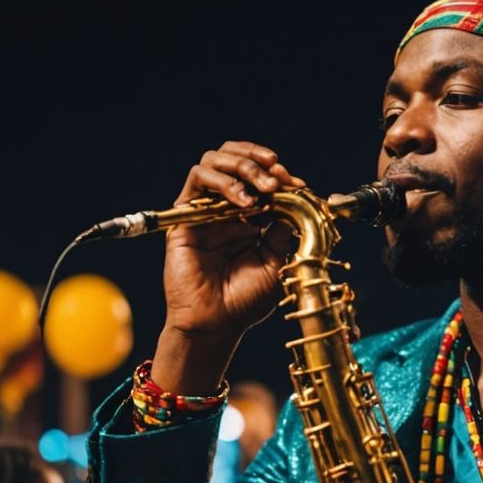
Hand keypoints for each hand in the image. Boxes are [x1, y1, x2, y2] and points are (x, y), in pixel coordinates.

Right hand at [161, 141, 305, 342]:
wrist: (216, 323)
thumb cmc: (246, 299)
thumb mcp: (278, 261)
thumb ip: (284, 229)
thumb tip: (293, 200)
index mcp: (250, 217)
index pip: (261, 178)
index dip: (279, 174)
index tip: (297, 184)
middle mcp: (226, 209)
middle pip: (236, 159)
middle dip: (260, 161)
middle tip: (279, 176)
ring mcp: (205, 210)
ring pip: (214, 161)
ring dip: (243, 167)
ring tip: (263, 187)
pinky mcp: (185, 215)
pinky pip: (197, 180)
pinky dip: (222, 182)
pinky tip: (243, 202)